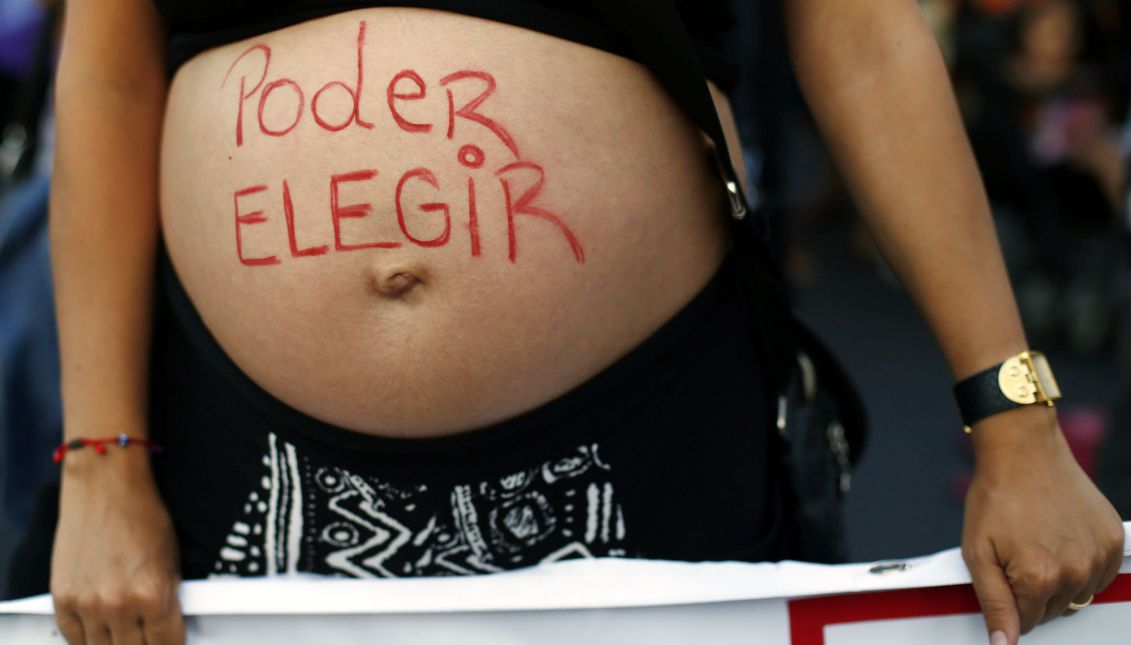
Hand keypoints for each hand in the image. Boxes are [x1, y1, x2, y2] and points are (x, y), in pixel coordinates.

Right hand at [50, 447, 184, 644]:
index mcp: (153, 596)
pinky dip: (88, 639)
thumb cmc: (143, 517)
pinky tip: (100, 632)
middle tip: (147, 637)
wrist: (105, 489)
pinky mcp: (63, 598)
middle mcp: (119, 604)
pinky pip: (74, 638)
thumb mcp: (172, 562)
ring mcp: (88, 604)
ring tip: (126, 633)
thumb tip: (166, 630)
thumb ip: (168, 602)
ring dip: (116, 644)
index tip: (169, 643)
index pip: (167, 644)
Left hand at [962, 406, 1123, 644]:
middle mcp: (1076, 572)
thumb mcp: (978, 553)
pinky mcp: (1113, 539)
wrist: (1023, 452)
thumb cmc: (996, 497)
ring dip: (1058, 580)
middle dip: (1031, 592)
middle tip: (1017, 553)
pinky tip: (1060, 537)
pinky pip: (1098, 574)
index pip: (1027, 624)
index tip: (1003, 574)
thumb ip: (994, 604)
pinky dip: (1080, 564)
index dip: (1009, 602)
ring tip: (1037, 543)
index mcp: (1040, 578)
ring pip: (1076, 595)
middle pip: (1052, 611)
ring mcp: (1099, 556)